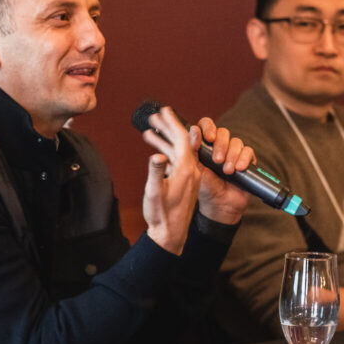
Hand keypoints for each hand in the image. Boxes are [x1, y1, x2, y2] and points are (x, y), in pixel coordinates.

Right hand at [140, 107, 202, 254]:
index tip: (166, 110)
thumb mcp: (155, 193)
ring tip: (152, 127)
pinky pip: (176, 160)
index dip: (174, 123)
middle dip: (170, 125)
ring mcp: (188, 175)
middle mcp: (191, 170)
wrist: (170, 234)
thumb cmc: (161, 215)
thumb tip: (157, 154)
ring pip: (178, 150)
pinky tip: (156, 146)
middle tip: (158, 113)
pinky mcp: (183, 181)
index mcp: (186, 170)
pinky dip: (166, 150)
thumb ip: (157, 172)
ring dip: (166, 137)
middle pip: (182, 141)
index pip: (183, 139)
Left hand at [192, 118, 254, 224]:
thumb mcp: (194, 168)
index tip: (209, 138)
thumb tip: (194, 130)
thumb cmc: (205, 187)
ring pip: (237, 141)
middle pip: (223, 132)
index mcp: (205, 144)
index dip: (209, 127)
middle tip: (217, 160)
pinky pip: (249, 151)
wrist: (220, 204)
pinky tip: (239, 169)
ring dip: (232, 155)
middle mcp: (220, 145)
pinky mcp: (246, 160)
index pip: (207, 125)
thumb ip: (191, 149)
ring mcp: (234, 152)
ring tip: (227, 171)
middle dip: (221, 145)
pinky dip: (244, 159)